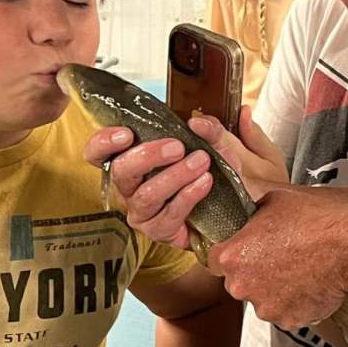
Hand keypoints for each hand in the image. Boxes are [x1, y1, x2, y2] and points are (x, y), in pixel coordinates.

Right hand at [80, 107, 288, 250]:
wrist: (246, 216)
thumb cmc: (231, 179)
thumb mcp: (235, 150)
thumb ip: (224, 131)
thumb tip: (219, 115)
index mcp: (139, 160)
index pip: (101, 153)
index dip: (104, 142)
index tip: (125, 132)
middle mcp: (133, 187)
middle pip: (120, 172)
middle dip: (146, 155)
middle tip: (177, 146)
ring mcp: (144, 212)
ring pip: (145, 195)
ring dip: (173, 176)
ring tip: (201, 162)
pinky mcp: (160, 231)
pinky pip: (168, 215)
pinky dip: (187, 196)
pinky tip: (205, 184)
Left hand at [206, 188, 347, 331]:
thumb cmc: (314, 220)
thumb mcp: (273, 200)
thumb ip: (251, 214)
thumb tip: (248, 214)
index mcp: (232, 256)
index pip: (212, 260)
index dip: (230, 252)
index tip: (243, 250)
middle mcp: (242, 286)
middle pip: (238, 282)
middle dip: (253, 272)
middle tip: (279, 257)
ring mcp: (266, 307)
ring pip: (262, 299)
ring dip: (274, 289)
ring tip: (299, 269)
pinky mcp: (289, 321)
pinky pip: (285, 312)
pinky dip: (295, 302)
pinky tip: (310, 283)